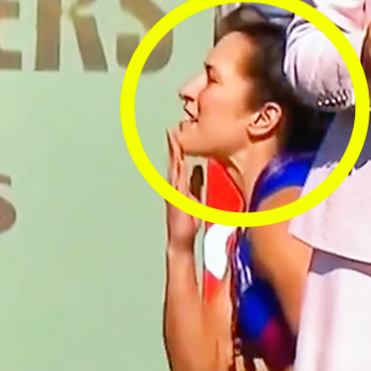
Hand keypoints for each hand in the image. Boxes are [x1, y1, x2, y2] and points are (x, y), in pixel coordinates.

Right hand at [165, 129, 199, 250]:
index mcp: (179, 187)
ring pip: (174, 168)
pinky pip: (177, 179)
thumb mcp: (195, 198)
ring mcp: (174, 191)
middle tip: (171, 131)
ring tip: (172, 140)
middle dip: (172, 147)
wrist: (181, 238)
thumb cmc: (188, 222)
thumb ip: (196, 183)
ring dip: (173, 154)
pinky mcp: (176, 197)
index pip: (178, 164)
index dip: (177, 150)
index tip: (176, 135)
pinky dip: (176, 169)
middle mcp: (174, 187)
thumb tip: (200, 169)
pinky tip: (178, 160)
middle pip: (174, 163)